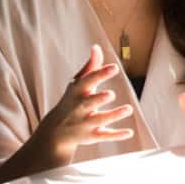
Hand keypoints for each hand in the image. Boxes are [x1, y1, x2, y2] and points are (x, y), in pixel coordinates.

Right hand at [31, 44, 134, 162]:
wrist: (54, 131)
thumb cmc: (72, 100)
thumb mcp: (78, 83)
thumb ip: (90, 67)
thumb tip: (96, 47)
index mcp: (77, 92)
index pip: (88, 81)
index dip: (100, 74)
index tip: (114, 67)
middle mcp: (79, 108)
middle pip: (89, 103)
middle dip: (99, 99)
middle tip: (111, 94)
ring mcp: (85, 123)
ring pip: (100, 120)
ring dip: (114, 115)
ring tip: (129, 109)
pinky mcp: (91, 136)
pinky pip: (104, 136)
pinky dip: (116, 135)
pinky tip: (129, 132)